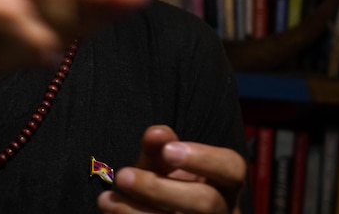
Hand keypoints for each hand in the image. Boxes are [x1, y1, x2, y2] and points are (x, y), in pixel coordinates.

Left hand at [97, 125, 245, 213]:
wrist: (161, 213)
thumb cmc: (166, 186)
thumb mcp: (161, 166)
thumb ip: (158, 148)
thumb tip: (156, 134)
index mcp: (224, 183)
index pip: (232, 167)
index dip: (204, 158)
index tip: (167, 150)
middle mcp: (224, 211)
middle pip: (205, 202)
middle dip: (159, 188)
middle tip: (123, 175)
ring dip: (137, 212)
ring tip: (106, 200)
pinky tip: (113, 212)